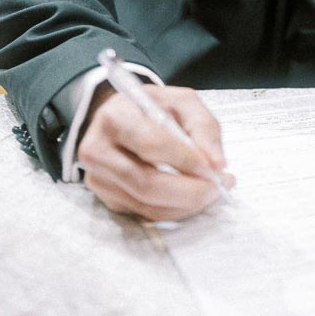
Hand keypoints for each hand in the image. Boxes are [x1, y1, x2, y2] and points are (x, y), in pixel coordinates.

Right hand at [77, 83, 233, 220]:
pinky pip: (145, 213)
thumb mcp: (181, 102)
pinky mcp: (106, 199)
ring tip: (210, 192)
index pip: (150, 143)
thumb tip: (216, 164)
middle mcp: (97, 150)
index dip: (185, 159)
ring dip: (185, 205)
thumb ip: (203, 126)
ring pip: (146, 204)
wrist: (122, 119)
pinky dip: (174, 210)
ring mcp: (98, 179)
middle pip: (146, 182)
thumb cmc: (153, 108)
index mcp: (115, 116)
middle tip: (217, 188)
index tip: (213, 168)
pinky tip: (191, 198)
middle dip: (188, 191)